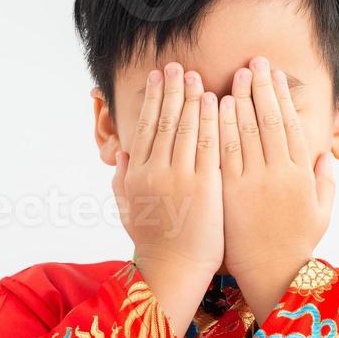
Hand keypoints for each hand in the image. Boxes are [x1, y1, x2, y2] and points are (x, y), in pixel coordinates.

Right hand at [113, 62, 222, 335]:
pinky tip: (215, 102)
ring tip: (196, 76)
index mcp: (137, 175)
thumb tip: (123, 155)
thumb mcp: (128, 211)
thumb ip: (123, 181)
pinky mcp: (205, 186)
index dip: (152, 99)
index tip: (158, 78)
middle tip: (177, 67)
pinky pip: (208, 145)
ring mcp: (180, 177)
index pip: (145, 127)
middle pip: (164, 121)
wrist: (174, 270)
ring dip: (191, 98)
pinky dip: (210, 120)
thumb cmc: (154, 244)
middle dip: (171, 91)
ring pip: (185, 127)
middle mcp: (155, 172)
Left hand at [218, 55, 334, 317]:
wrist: (273, 276)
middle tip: (253, 63)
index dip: (282, 96)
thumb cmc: (296, 245)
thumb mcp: (322, 212)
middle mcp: (279, 174)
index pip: (291, 124)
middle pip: (269, 120)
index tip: (274, 74)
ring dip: (241, 100)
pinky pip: (224, 152)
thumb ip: (325, 182)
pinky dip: (222, 127)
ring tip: (235, 77)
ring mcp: (253, 182)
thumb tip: (323, 157)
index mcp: (302, 175)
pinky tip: (218, 107)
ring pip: (246, 131)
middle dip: (261, 88)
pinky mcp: (230, 192)